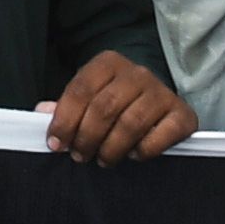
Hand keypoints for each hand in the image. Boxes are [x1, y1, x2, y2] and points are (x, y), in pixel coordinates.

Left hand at [40, 50, 193, 163]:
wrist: (159, 103)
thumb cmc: (116, 103)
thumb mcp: (89, 98)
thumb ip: (66, 106)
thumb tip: (41, 112)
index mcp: (109, 63)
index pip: (80, 90)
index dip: (64, 120)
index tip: (55, 144)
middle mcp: (138, 73)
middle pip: (104, 108)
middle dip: (86, 138)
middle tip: (79, 156)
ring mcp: (162, 92)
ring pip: (130, 124)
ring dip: (110, 149)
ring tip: (102, 159)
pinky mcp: (183, 115)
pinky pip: (159, 137)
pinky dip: (142, 151)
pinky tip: (132, 155)